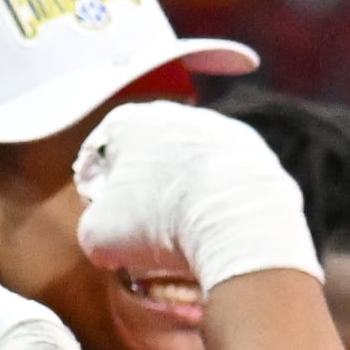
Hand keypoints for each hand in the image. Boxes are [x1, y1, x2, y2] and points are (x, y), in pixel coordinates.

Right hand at [74, 101, 319, 291]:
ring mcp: (221, 129)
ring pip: (192, 164)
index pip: (103, 154)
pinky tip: (218, 227)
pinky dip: (221, 199)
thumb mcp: (97, 236)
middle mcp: (176, 113)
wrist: (237, 224)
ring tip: (187, 233)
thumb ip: (92, 225)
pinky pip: (228, 178)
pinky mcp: (257, 152)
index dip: (101, 191)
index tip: (109, 220)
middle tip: (147, 230)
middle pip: (150, 155)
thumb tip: (106, 233)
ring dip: (186, 192)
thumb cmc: (157, 224)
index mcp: (129, 122)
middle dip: (146, 189)